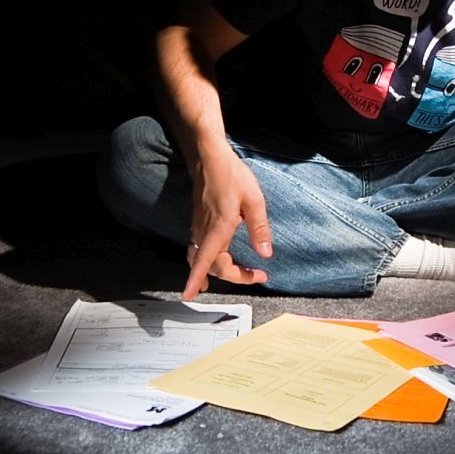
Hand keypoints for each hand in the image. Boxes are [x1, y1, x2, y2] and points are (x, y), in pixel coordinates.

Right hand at [183, 147, 272, 299]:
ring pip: (201, 259)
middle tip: (257, 276)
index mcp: (219, 226)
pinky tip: (210, 267)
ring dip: (216, 273)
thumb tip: (265, 253)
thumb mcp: (254, 199)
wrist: (209, 158)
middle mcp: (204, 230)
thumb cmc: (231, 174)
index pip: (206, 260)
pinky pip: (198, 250)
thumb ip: (259, 228)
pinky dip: (204, 264)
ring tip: (236, 278)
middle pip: (211, 266)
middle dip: (233, 276)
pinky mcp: (198, 223)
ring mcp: (198, 227)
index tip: (189, 295)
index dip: (195, 279)